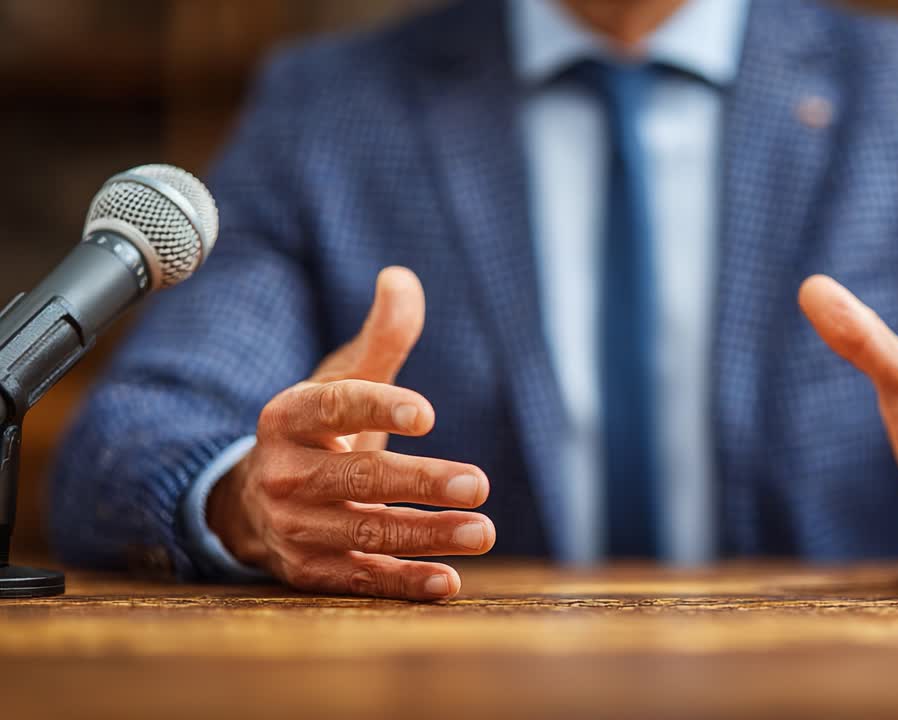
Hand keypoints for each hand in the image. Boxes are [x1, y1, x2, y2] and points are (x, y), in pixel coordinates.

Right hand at [207, 267, 494, 599]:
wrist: (256, 499)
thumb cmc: (319, 431)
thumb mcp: (342, 380)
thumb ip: (380, 337)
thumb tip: (402, 278)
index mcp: (288, 416)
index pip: (335, 408)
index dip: (379, 408)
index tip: (427, 413)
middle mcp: (283, 473)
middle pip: (359, 477)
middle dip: (421, 482)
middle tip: (480, 484)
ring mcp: (293, 527)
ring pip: (365, 532)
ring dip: (427, 535)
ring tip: (483, 531)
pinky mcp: (309, 571)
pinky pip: (360, 579)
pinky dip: (402, 583)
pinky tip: (448, 582)